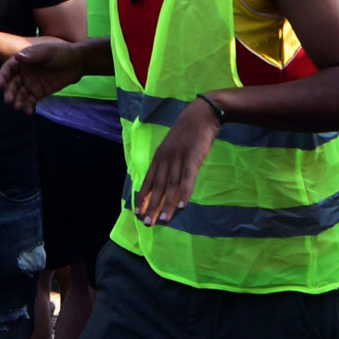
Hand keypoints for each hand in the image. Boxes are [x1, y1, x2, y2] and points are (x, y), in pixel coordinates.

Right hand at [0, 36, 84, 111]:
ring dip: (17, 101)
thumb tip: (17, 57)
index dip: (2, 77)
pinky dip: (28, 106)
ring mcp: (30, 84)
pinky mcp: (38, 93)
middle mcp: (23, 73)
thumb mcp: (48, 51)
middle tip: (9, 101)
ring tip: (18, 108)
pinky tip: (29, 112)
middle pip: (12, 84)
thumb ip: (34, 55)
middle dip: (9, 93)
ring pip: (19, 94)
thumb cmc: (61, 52)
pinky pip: (30, 101)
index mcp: (23, 61)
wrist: (78, 62)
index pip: (8, 69)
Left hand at [133, 101, 222, 226]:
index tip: (138, 213)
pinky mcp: (193, 159)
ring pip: (171, 186)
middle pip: (157, 187)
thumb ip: (167, 163)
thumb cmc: (187, 133)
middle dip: (151, 206)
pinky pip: (188, 179)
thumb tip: (163, 181)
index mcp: (159, 157)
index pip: (148, 181)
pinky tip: (183, 207)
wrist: (200, 115)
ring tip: (163, 221)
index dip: (143, 197)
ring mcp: (178, 159)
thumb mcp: (172, 147)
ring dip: (167, 205)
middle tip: (147, 224)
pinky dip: (185, 193)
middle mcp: (165, 160)